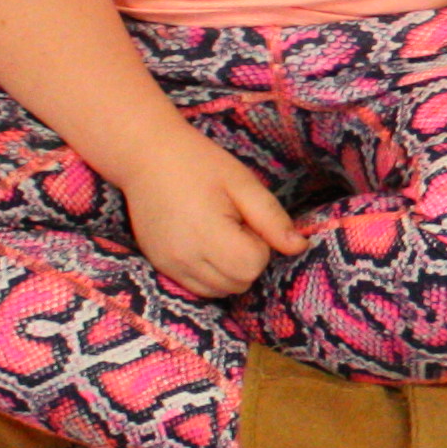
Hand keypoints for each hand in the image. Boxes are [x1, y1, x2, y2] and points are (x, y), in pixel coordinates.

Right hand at [124, 126, 303, 298]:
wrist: (147, 156)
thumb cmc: (199, 163)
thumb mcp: (243, 183)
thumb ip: (272, 219)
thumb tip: (299, 247)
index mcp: (206, 234)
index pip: (252, 265)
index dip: (260, 245)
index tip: (247, 220)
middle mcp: (184, 258)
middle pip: (238, 283)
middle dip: (247, 259)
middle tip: (234, 224)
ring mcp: (169, 266)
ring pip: (219, 291)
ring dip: (230, 270)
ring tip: (218, 233)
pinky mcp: (160, 266)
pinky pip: (198, 288)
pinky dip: (211, 274)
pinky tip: (204, 243)